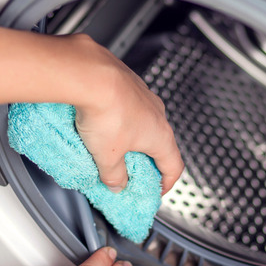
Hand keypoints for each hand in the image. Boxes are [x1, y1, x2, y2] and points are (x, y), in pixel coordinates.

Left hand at [70, 35, 183, 193]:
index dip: (167, 182)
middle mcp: (157, 114)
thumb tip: (117, 185)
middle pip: (159, 143)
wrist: (92, 76)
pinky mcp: (127, 82)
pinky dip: (119, 117)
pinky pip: (127, 105)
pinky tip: (101, 121)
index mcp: (161, 136)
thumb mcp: (107, 157)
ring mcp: (143, 95)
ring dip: (131, 136)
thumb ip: (114, 176)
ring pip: (142, 122)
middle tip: (131, 171)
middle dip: (146, 159)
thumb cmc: (107, 113)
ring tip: (110, 145)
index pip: (174, 166)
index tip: (157, 189)